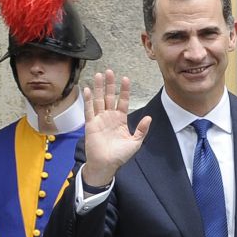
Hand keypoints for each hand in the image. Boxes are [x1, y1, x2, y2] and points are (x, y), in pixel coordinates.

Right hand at [81, 70, 150, 186]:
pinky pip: (89, 110)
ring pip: (98, 100)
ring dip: (98, 88)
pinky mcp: (90, 124)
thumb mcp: (135, 142)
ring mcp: (99, 119)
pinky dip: (88, 100)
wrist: (106, 165)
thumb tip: (148, 118)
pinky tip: (87, 89)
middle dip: (109, 84)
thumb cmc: (120, 155)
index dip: (124, 90)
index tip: (125, 79)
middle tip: (109, 71)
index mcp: (120, 119)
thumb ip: (141, 129)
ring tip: (98, 75)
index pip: (122, 101)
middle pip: (109, 96)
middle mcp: (109, 117)